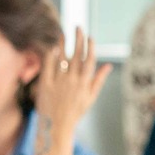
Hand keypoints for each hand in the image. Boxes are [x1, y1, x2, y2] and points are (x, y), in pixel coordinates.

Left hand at [32, 27, 111, 143]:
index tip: (90, 36)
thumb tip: (108, 65)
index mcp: (84, 84)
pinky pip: (48, 67)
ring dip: (63, 44)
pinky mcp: (45, 86)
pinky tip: (52, 49)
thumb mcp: (90, 98)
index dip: (90, 47)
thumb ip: (98, 80)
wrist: (56, 126)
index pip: (89, 61)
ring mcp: (58, 83)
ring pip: (61, 59)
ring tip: (63, 34)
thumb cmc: (75, 112)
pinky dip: (50, 57)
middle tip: (78, 27)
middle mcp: (72, 81)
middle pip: (76, 56)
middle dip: (78, 40)